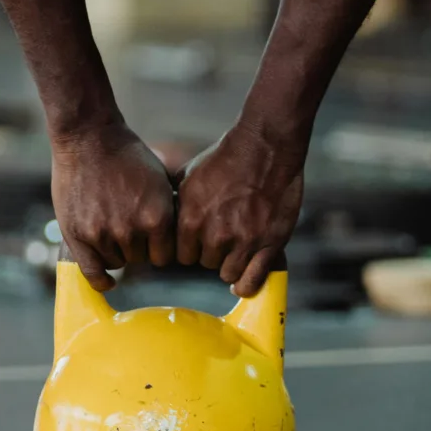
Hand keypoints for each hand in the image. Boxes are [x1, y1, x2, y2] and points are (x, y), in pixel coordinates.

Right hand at [51, 122, 176, 291]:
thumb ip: (169, 212)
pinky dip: (101, 280)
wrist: (89, 138)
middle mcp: (132, 230)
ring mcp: (103, 234)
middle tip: (126, 223)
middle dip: (137, 245)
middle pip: (141, 259)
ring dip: (116, 251)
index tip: (153, 238)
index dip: (160, 246)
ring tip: (110, 226)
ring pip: (117, 263)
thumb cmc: (128, 156)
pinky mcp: (78, 235)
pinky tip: (108, 281)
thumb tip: (184, 238)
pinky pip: (93, 273)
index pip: (166, 256)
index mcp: (158, 217)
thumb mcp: (161, 181)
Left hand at [175, 122, 305, 296]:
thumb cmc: (225, 157)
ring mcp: (243, 241)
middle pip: (205, 263)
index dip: (192, 248)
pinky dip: (247, 284)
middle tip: (224, 236)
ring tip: (237, 249)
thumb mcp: (188, 176)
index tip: (200, 241)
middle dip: (212, 252)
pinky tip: (243, 283)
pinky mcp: (268, 244)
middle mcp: (214, 235)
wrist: (265, 146)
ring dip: (230, 264)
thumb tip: (162, 215)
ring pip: (227, 273)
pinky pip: (252, 280)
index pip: (182, 255)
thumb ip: (176, 202)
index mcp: (190, 220)